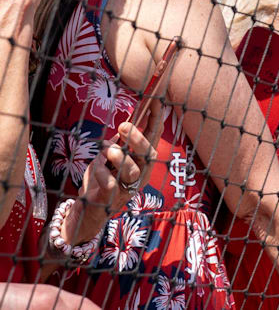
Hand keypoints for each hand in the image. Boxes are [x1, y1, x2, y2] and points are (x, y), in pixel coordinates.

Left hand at [66, 117, 158, 243]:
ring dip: (119, 157)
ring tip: (108, 150)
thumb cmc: (102, 180)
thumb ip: (120, 145)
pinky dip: (100, 173)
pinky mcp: (111, 199)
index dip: (156, 119)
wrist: (88, 211)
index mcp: (143, 161)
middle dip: (138, 139)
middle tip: (123, 125)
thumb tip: (127, 123)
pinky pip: (109, 184)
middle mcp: (141, 174)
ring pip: (132, 171)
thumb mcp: (111, 158)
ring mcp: (128, 188)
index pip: (154, 137)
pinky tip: (95, 169)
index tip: (155, 100)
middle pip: (149, 155)